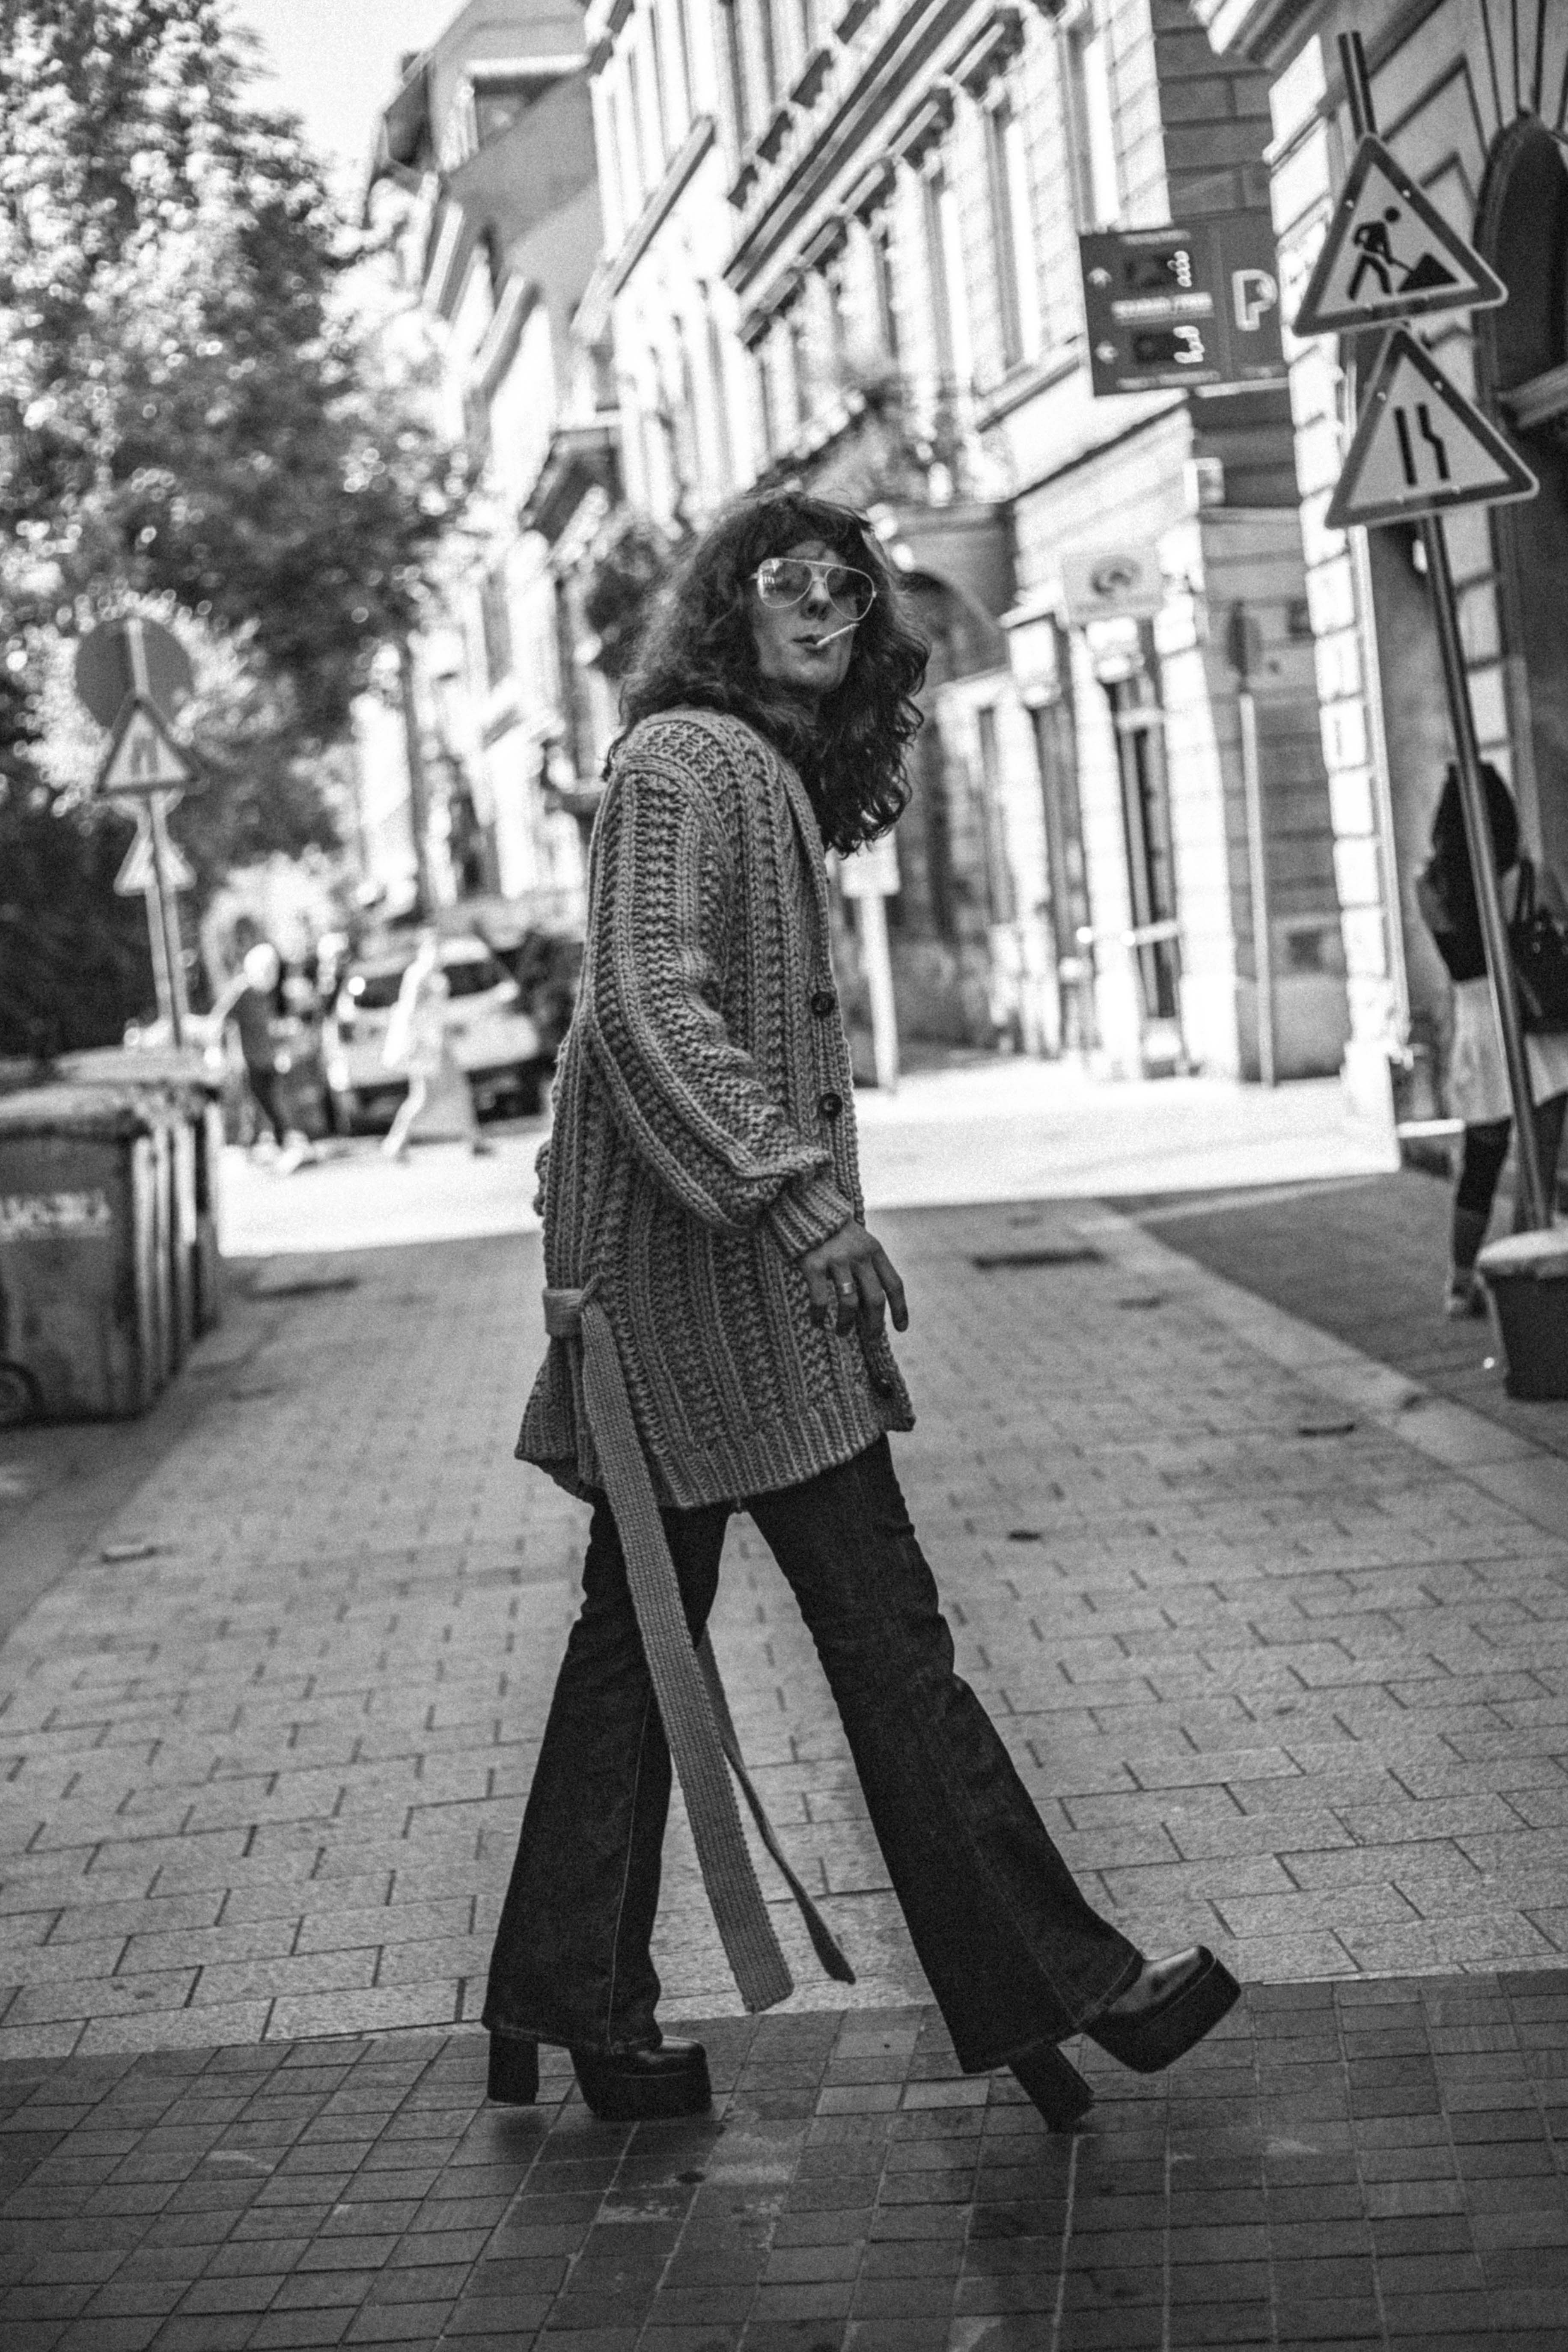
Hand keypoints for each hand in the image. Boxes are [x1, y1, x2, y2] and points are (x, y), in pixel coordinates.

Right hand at [800, 1220, 908, 1338]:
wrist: (806, 1208)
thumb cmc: (835, 1233)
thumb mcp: (860, 1244)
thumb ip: (868, 1269)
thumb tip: (873, 1310)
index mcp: (875, 1251)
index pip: (894, 1284)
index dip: (900, 1309)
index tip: (901, 1328)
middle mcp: (859, 1256)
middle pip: (875, 1299)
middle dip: (874, 1325)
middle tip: (870, 1339)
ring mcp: (836, 1260)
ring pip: (849, 1303)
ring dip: (847, 1324)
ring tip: (842, 1333)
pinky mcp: (813, 1264)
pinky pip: (820, 1299)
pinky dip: (819, 1316)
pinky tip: (817, 1322)